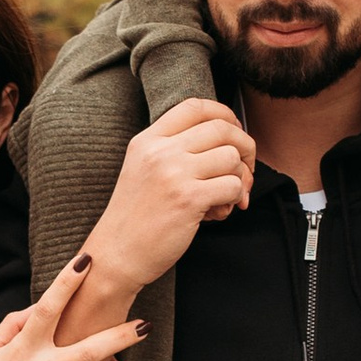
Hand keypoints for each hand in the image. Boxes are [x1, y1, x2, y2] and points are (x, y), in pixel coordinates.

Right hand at [82, 96, 254, 297]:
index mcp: (147, 140)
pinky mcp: (188, 199)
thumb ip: (176, 152)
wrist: (116, 255)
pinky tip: (217, 212)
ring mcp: (174, 174)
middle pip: (221, 128)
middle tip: (244, 170)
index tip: (234, 132)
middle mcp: (160, 151)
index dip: (224, 114)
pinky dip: (234, 198)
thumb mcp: (144, 170)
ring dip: (239, 178)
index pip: (195, 106)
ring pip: (231, 157)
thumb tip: (230, 145)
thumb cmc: (136, 218)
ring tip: (224, 199)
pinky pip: (232, 186)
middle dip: (244, 147)